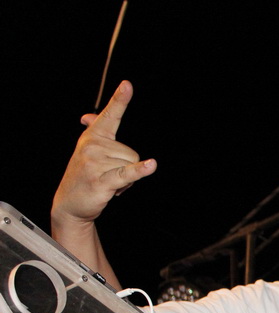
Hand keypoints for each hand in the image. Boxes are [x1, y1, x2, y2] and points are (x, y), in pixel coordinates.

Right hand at [51, 80, 155, 230]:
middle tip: (109, 175)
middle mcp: (93, 146)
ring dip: (127, 180)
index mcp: (93, 137)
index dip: (119, 100)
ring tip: (108, 183)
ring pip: (132, 165)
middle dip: (127, 167)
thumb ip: (94, 132)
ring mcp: (96, 163)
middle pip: (132, 152)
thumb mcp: (88, 151)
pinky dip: (140, 171)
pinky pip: (127, 173)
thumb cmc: (84, 175)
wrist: (70, 203)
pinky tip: (151, 165)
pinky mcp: (102, 180)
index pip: (109, 115)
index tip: (127, 85)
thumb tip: (90, 117)